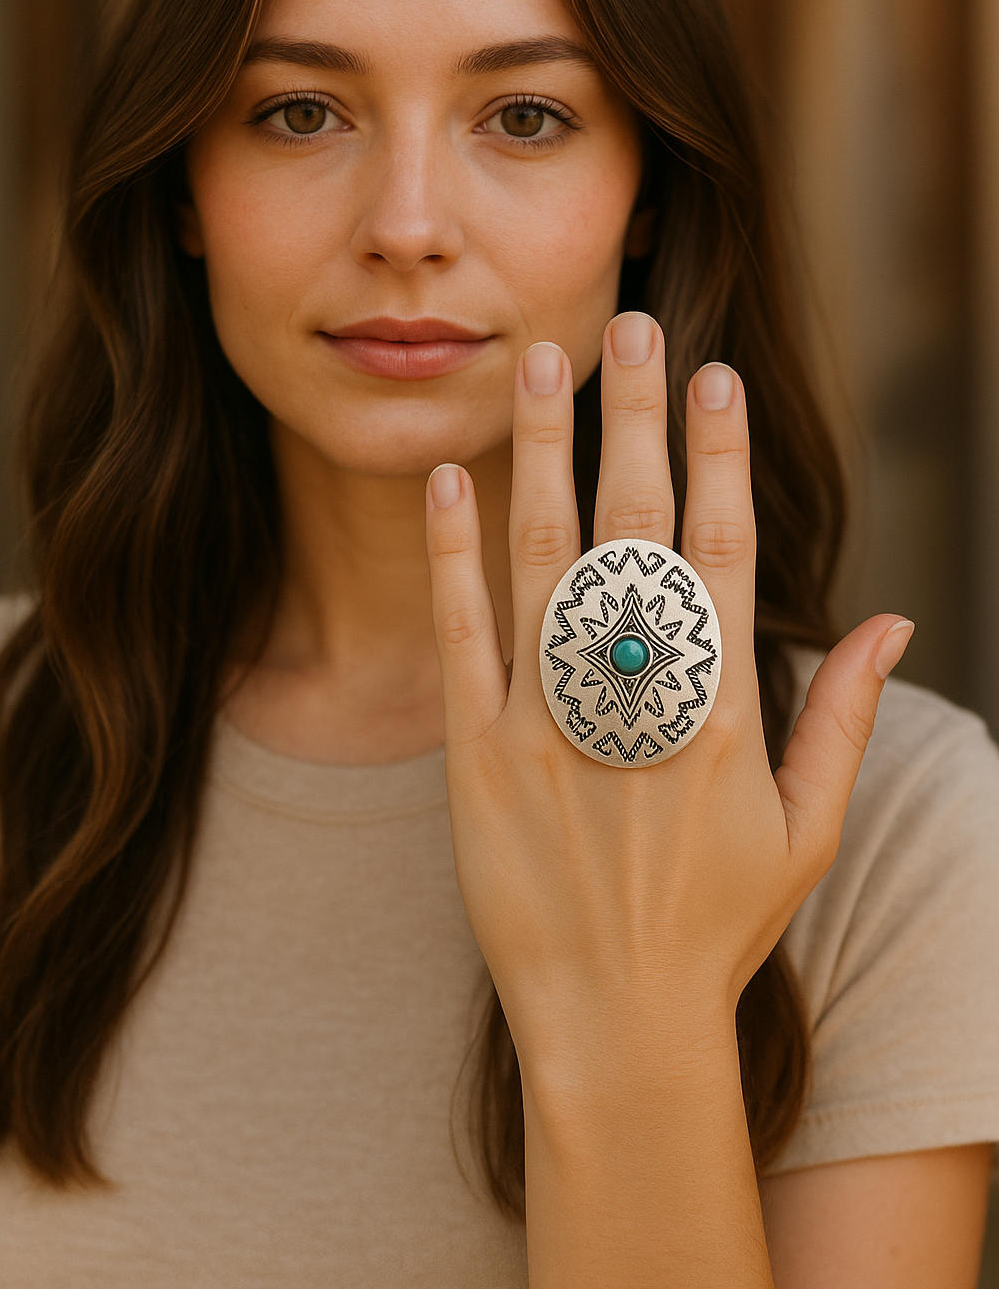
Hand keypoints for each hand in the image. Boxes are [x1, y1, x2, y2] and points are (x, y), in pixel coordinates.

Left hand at [425, 311, 912, 1091]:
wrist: (616, 1021)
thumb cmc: (718, 925)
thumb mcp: (806, 831)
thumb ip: (843, 718)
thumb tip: (894, 622)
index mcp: (723, 710)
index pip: (722, 549)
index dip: (718, 455)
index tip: (714, 377)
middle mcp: (636, 700)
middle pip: (635, 528)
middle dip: (636, 417)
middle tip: (633, 325)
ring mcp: (549, 722)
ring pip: (544, 558)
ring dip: (542, 450)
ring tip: (541, 361)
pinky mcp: (476, 755)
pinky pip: (463, 634)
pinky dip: (454, 552)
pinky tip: (452, 477)